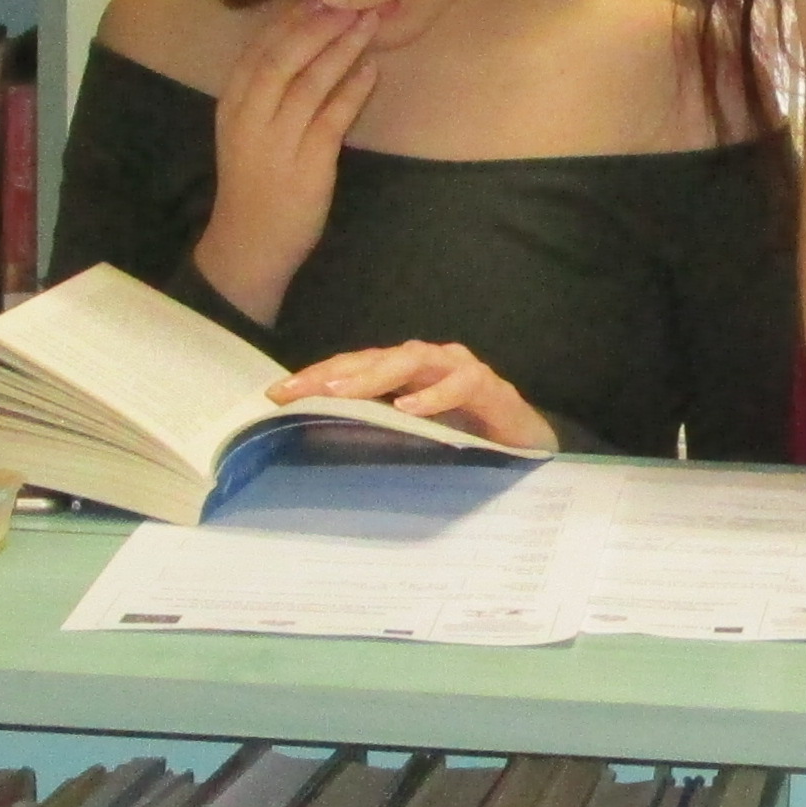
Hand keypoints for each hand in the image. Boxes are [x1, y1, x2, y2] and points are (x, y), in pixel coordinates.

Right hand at [194, 0, 382, 321]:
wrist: (249, 244)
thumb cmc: (253, 182)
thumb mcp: (247, 130)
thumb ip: (268, 90)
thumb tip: (306, 42)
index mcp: (232, 105)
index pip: (259, 50)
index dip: (289, 19)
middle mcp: (250, 119)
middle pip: (284, 59)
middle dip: (319, 26)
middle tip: (350, 0)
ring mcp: (278, 142)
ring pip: (311, 84)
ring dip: (342, 50)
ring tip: (369, 24)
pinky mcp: (308, 166)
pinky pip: (333, 119)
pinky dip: (353, 91)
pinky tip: (372, 71)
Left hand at [274, 340, 554, 452]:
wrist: (528, 448)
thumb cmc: (466, 441)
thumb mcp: (411, 440)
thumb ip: (375, 433)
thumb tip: (315, 445)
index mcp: (403, 375)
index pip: (353, 368)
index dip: (315, 377)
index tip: (276, 395)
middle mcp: (428, 363)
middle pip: (373, 358)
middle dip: (333, 373)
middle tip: (298, 391)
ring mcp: (458, 370)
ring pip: (412, 360)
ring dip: (376, 375)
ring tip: (343, 392)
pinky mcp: (489, 387)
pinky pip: (460, 384)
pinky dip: (434, 396)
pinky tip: (410, 409)